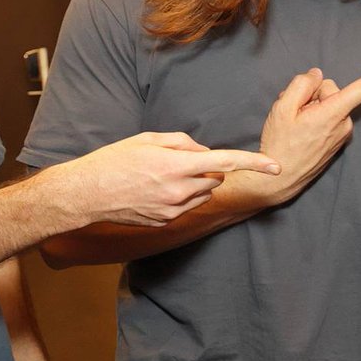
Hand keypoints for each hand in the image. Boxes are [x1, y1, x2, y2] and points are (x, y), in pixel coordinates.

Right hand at [62, 132, 279, 226]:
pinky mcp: (166, 221)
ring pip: (203, 193)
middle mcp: (179, 191)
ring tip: (160, 175)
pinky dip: (180, 196)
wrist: (86, 194)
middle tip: (175, 160)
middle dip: (206, 167)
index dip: (253, 163)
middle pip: (214, 177)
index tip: (275, 166)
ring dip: (194, 182)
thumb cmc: (114, 161)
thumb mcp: (147, 139)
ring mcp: (173, 210)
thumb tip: (203, 152)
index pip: (225, 161)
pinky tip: (153, 190)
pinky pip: (186, 206)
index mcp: (176, 166)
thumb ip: (182, 142)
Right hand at [245, 65, 360, 207]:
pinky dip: (316, 117)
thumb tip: (318, 75)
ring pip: (330, 103)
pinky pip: (330, 116)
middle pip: (332, 90)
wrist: (279, 179)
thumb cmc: (279, 143)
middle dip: (313, 94)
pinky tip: (301, 129)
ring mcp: (342, 134)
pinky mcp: (338, 140)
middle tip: (293, 110)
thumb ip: (302, 85)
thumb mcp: (282, 108)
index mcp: (333, 113)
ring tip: (294, 123)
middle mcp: (344, 124)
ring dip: (312, 107)